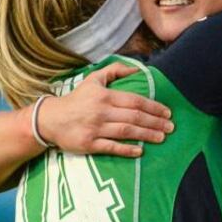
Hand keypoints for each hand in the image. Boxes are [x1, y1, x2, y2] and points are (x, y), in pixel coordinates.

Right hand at [39, 63, 173, 156]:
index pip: (135, 100)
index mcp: (104, 95)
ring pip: (126, 131)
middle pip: (134, 116)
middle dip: (155, 122)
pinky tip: (140, 151)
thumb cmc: (76, 99)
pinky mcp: (88, 144)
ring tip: (162, 137)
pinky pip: (111, 147)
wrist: (50, 119)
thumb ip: (115, 71)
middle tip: (171, 127)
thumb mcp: (93, 79)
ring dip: (146, 135)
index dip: (153, 107)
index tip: (167, 112)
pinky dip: (126, 149)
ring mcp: (95, 128)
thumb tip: (138, 69)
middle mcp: (101, 111)